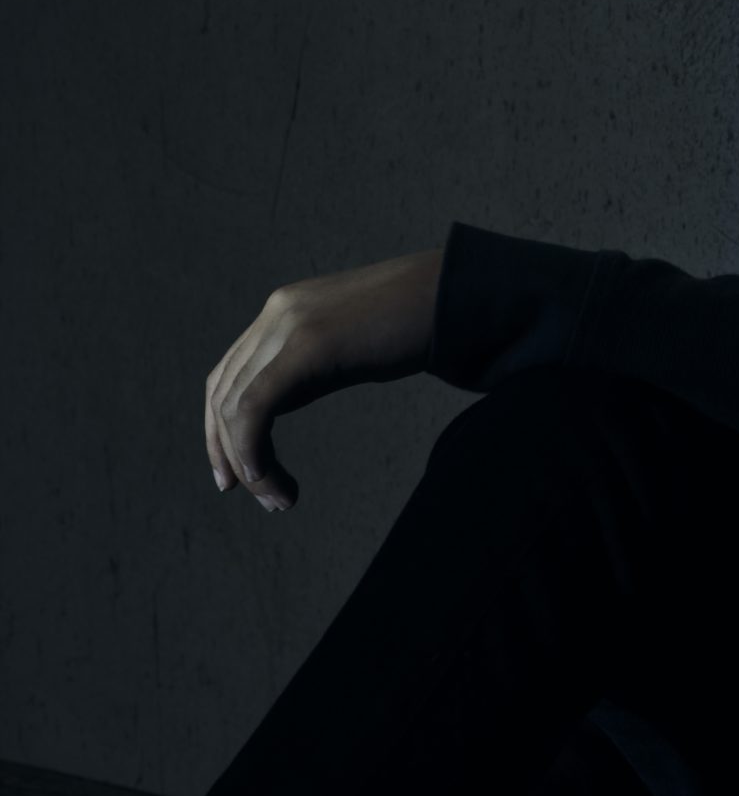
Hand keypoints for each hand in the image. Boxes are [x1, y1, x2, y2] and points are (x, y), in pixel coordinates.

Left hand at [204, 249, 444, 511]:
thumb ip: (315, 362)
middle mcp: (277, 313)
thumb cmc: (420, 324)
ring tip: (278, 500)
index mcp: (284, 310)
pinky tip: (278, 484)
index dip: (220, 430)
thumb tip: (289, 397)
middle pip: (222, 391)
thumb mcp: (350, 345)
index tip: (238, 474)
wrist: (460, 295)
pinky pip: (256, 408)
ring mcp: (289, 325)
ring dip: (248, 463)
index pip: (228, 375)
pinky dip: (255, 454)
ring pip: (234, 406)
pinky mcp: (308, 346)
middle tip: (254, 494)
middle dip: (227, 451)